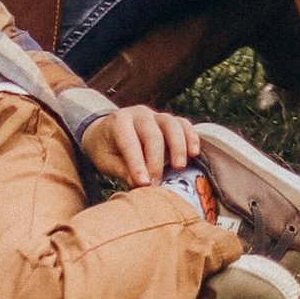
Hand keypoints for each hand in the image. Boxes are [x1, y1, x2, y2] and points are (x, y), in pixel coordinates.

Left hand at [81, 104, 198, 186]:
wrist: (105, 130)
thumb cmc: (105, 148)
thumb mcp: (105, 160)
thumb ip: (121, 169)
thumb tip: (139, 184)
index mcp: (119, 122)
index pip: (130, 143)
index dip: (137, 164)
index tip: (144, 184)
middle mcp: (139, 114)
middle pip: (152, 134)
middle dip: (156, 161)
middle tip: (157, 184)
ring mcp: (155, 115)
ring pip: (171, 124)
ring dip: (178, 146)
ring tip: (179, 167)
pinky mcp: (168, 120)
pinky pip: (183, 123)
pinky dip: (191, 136)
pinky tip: (194, 153)